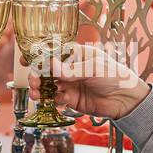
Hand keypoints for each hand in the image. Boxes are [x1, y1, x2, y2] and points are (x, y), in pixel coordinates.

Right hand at [26, 43, 150, 119]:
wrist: (126, 99)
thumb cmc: (114, 75)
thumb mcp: (94, 68)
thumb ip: (72, 69)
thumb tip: (52, 66)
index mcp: (75, 55)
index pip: (52, 52)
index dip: (37, 56)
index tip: (26, 61)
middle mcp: (70, 69)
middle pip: (46, 71)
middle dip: (36, 76)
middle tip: (34, 82)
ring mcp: (69, 84)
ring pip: (47, 86)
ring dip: (39, 89)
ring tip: (36, 94)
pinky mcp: (71, 99)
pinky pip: (56, 99)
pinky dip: (55, 100)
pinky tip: (63, 100)